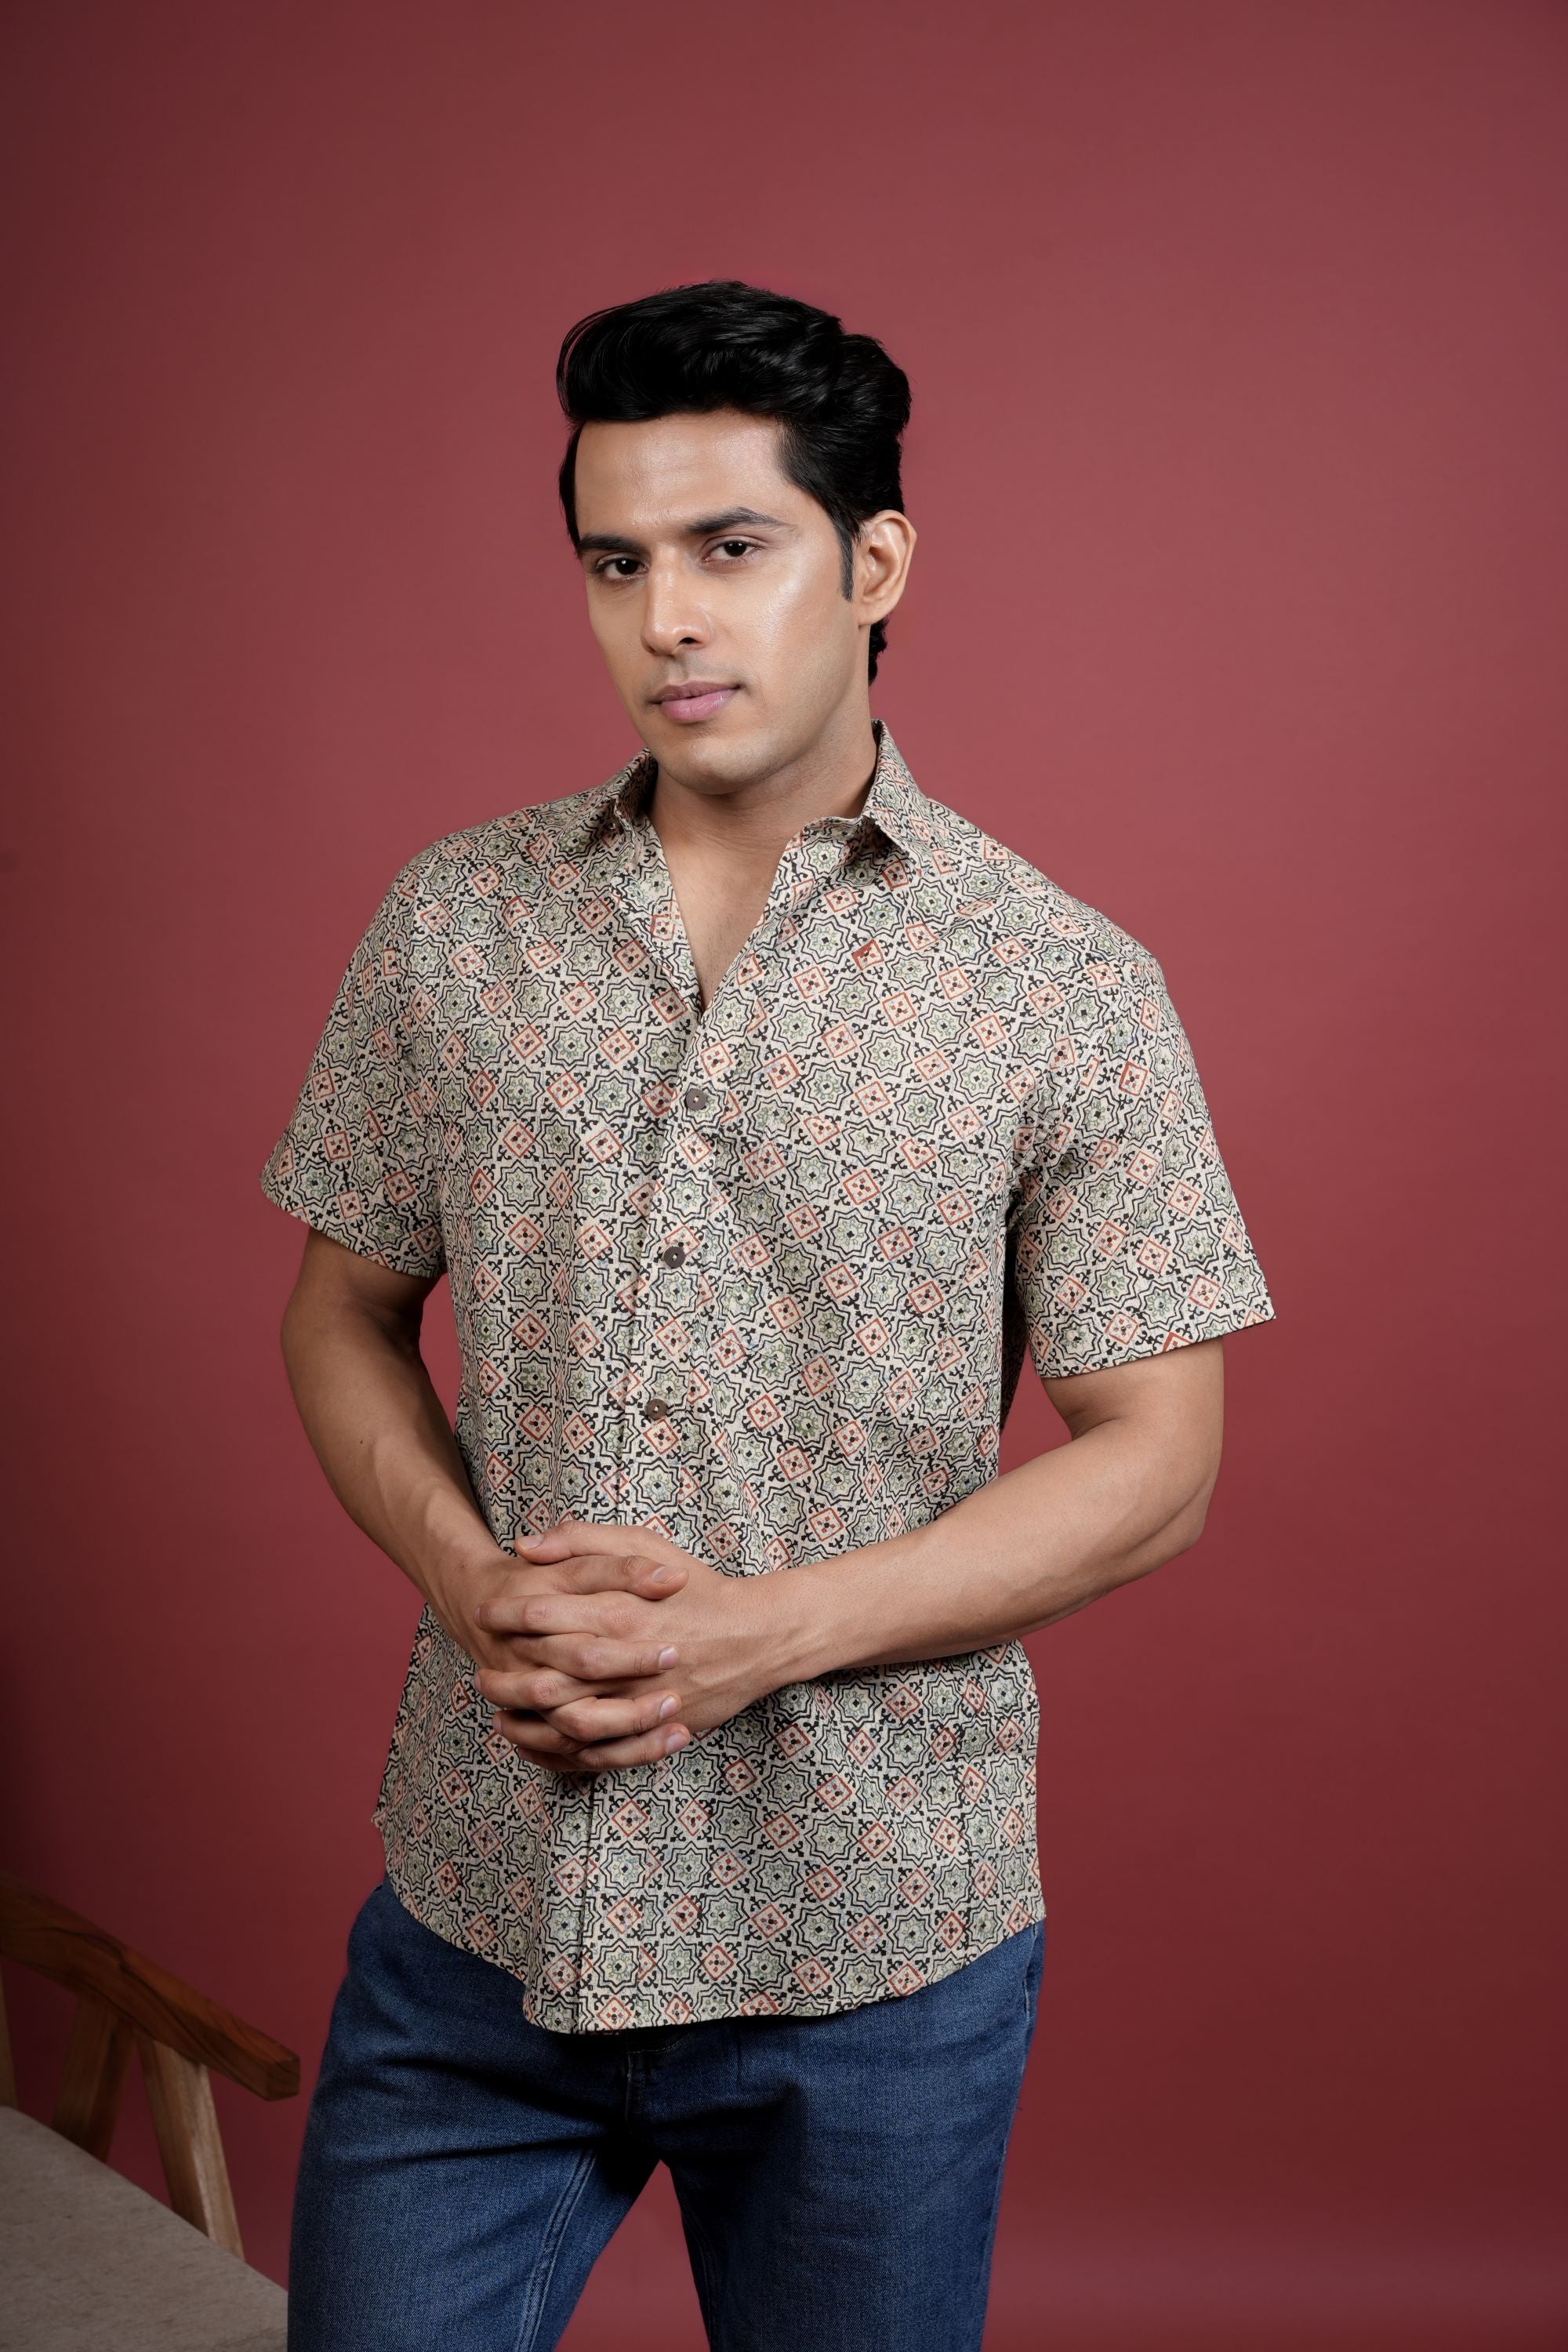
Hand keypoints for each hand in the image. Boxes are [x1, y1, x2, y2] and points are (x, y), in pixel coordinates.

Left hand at [474, 1520, 800, 1773]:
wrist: (756, 1636)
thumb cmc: (695, 1587)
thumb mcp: (644, 1545)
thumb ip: (584, 1540)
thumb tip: (526, 1545)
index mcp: (619, 1610)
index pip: (544, 1615)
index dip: (506, 1614)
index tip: (484, 1612)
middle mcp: (625, 1659)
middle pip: (546, 1673)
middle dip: (505, 1674)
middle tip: (480, 1671)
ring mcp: (639, 1701)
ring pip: (566, 1720)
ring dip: (525, 1718)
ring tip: (498, 1710)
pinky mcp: (652, 1731)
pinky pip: (596, 1751)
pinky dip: (561, 1751)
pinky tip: (537, 1740)